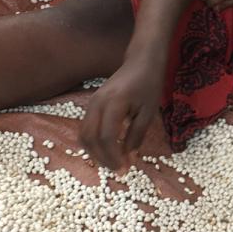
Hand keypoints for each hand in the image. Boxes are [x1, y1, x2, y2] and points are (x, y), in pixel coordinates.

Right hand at [79, 55, 163, 170]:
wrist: (141, 61)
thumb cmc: (149, 84)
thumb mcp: (148, 112)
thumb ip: (137, 135)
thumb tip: (129, 158)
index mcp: (114, 104)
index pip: (106, 137)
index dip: (113, 156)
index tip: (124, 170)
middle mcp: (97, 103)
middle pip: (90, 138)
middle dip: (102, 158)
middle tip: (117, 170)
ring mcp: (91, 103)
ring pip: (84, 134)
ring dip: (95, 152)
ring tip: (112, 163)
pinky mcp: (91, 104)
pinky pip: (86, 127)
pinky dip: (93, 142)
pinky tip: (107, 150)